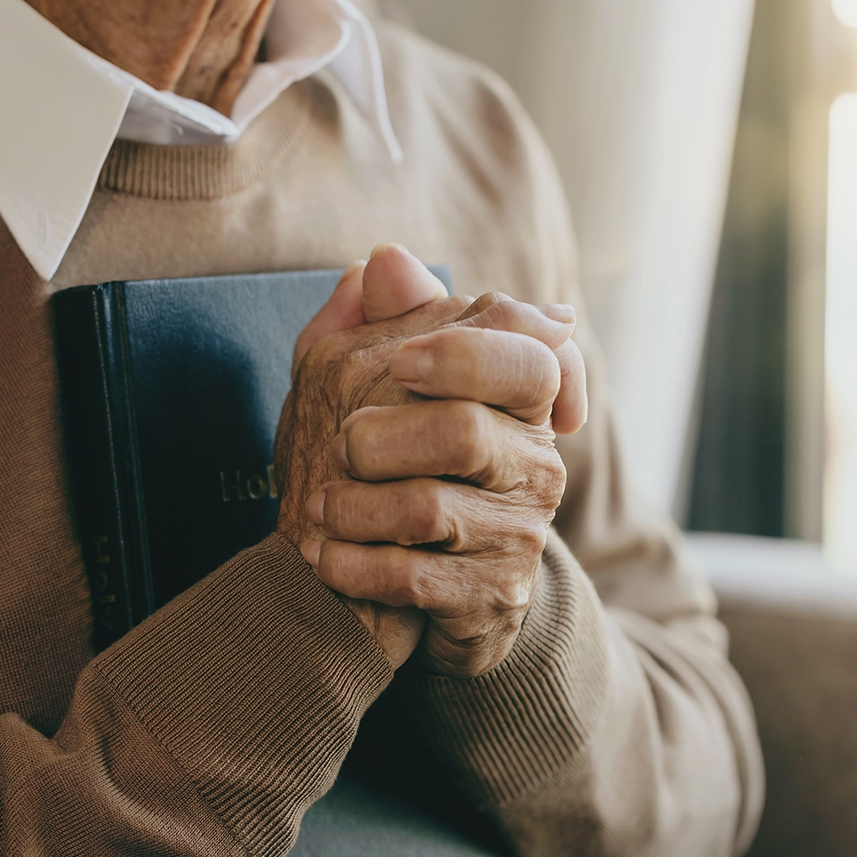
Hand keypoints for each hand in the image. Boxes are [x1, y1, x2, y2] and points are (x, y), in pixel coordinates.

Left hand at [276, 245, 584, 675]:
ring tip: (321, 509)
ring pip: (428, 508)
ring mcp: (515, 536)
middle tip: (343, 446)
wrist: (398, 585)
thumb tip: (386, 259)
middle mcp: (534, 466)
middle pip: (465, 432)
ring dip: (353, 505)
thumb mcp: (374, 386)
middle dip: (379, 438)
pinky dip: (352, 564)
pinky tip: (326, 556)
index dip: (462, 355)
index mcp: (520, 403)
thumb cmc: (386, 469)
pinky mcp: (487, 597)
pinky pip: (410, 576)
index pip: (535, 358)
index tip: (401, 364)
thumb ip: (385, 322)